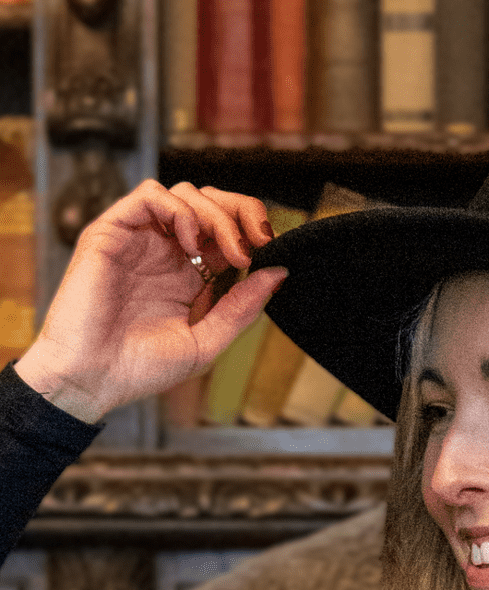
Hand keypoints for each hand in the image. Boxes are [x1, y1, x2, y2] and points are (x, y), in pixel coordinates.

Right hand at [14, 180, 287, 422]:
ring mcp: (140, 240)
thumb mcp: (207, 341)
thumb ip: (242, 308)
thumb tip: (279, 273)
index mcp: (190, 275)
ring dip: (218, 214)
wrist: (91, 379)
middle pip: (212, 203)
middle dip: (243, 213)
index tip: (274, 251)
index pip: (229, 233)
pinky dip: (180, 209)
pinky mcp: (112, 232)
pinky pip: (149, 195)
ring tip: (230, 251)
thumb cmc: (141, 368)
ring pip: (186, 193)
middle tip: (261, 241)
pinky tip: (192, 243)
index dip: (255, 233)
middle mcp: (166, 252)